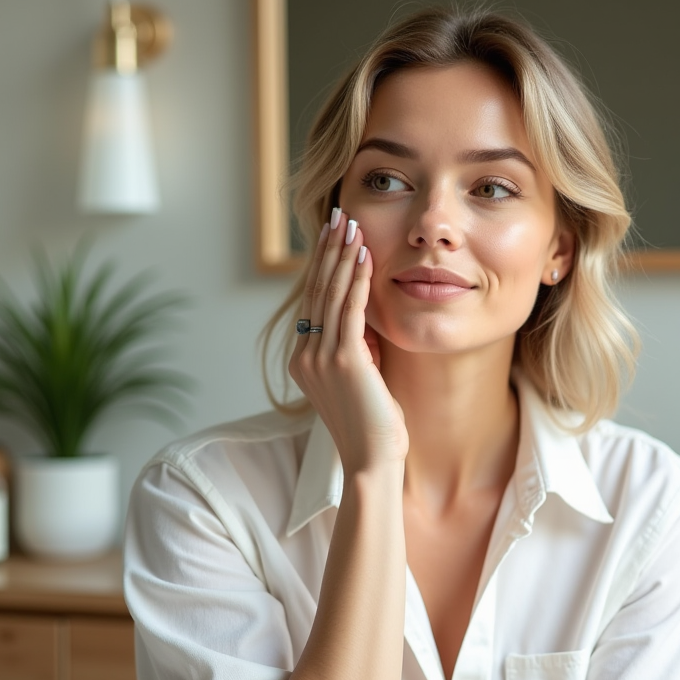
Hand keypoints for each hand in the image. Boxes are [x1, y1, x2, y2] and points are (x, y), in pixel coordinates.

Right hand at [290, 207, 407, 472]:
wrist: (374, 462)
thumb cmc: (375, 428)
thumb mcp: (360, 380)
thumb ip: (357, 349)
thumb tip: (365, 319)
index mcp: (303, 361)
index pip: (313, 302)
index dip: (322, 266)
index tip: (332, 236)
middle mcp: (305, 356)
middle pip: (316, 290)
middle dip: (327, 250)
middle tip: (337, 216)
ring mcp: (321, 358)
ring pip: (330, 294)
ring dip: (341, 255)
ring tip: (350, 224)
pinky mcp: (344, 360)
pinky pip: (349, 309)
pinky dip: (355, 279)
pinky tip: (363, 255)